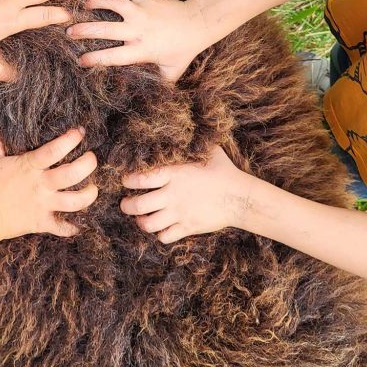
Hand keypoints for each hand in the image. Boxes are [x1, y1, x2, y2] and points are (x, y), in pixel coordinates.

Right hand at [0, 127, 97, 240]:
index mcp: (29, 167)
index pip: (56, 150)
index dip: (71, 139)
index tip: (80, 132)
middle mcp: (40, 185)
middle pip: (73, 174)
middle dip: (88, 164)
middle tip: (92, 159)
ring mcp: (43, 205)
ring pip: (75, 202)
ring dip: (89, 195)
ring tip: (93, 188)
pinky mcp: (41, 223)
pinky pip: (63, 227)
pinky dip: (73, 226)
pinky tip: (80, 222)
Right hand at [68, 0, 212, 81]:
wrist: (199, 23)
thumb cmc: (184, 50)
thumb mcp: (172, 72)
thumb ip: (158, 83)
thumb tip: (148, 98)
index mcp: (142, 50)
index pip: (112, 57)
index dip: (94, 59)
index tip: (80, 61)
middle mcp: (138, 30)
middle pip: (105, 29)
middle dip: (84, 30)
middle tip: (69, 31)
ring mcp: (141, 11)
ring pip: (113, 2)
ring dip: (97, 1)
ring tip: (85, 4)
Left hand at [120, 146, 250, 242]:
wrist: (241, 197)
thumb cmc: (224, 171)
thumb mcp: (208, 151)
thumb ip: (192, 144)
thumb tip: (184, 128)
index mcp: (174, 174)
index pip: (141, 178)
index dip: (128, 180)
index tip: (125, 180)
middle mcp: (173, 195)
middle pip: (137, 205)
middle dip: (126, 205)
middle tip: (125, 203)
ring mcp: (180, 213)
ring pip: (148, 224)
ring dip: (140, 222)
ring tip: (140, 218)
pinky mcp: (188, 227)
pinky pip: (164, 237)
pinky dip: (159, 234)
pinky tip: (161, 227)